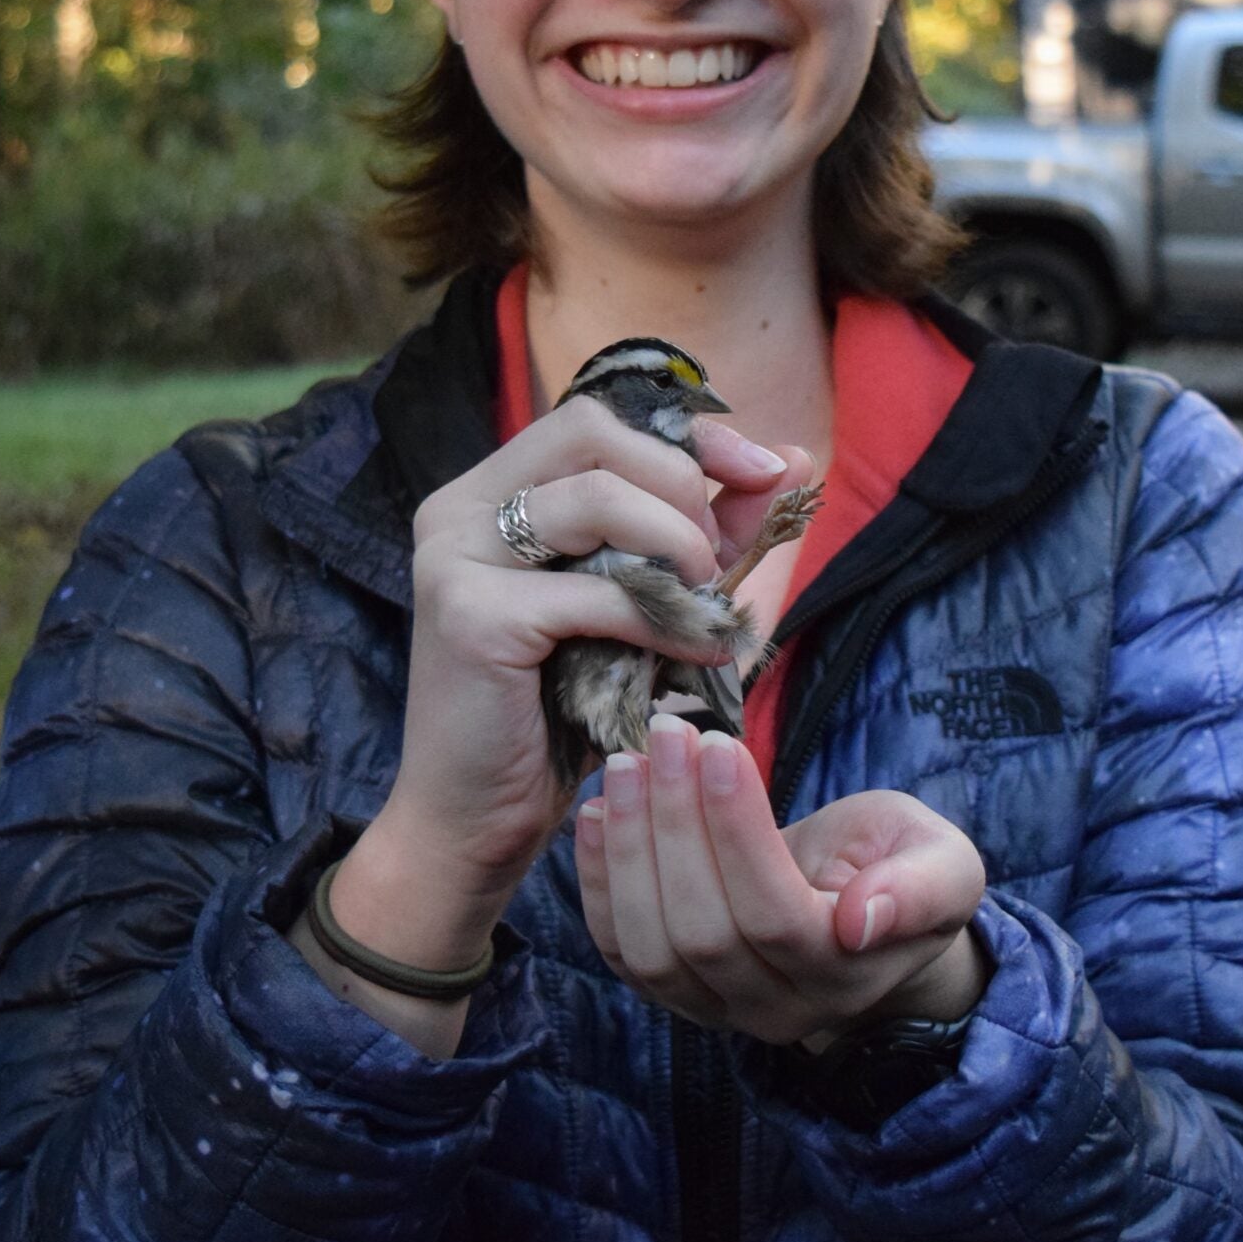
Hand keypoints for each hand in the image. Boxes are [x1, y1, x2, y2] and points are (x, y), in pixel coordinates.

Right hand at [371, 400, 815, 912]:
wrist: (476, 823)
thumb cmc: (557, 714)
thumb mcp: (640, 604)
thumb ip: (703, 529)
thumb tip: (787, 458)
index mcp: (491, 490)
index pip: (597, 418)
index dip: (688, 435)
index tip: (764, 468)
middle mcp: (460, 506)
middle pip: (594, 434)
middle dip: (683, 486)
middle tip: (716, 561)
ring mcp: (455, 555)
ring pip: (597, 497)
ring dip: (677, 544)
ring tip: (707, 600)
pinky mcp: (469, 614)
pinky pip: (593, 591)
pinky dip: (662, 619)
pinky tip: (699, 652)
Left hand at [575, 714, 988, 1047]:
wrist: (863, 913)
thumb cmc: (901, 869)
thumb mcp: (941, 863)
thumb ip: (921, 889)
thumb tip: (860, 920)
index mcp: (845, 977)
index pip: (774, 915)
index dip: (736, 832)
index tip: (717, 745)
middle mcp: (775, 1010)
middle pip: (703, 932)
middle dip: (675, 824)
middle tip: (665, 736)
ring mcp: (715, 1010)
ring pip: (649, 949)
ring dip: (628, 849)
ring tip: (626, 764)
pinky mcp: (671, 992)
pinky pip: (617, 950)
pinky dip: (596, 882)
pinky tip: (595, 812)